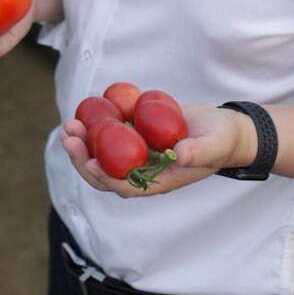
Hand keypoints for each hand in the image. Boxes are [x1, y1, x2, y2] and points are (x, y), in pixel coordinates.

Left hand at [60, 104, 251, 197]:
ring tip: (70, 124)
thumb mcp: (214, 145)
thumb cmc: (222, 140)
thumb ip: (198, 152)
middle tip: (69, 137)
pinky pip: (115, 134)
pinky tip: (88, 109)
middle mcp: (145, 170)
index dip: (106, 178)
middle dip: (84, 157)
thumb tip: (178, 155)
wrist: (224, 127)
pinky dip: (100, 124)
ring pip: (106, 153)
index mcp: (160, 180)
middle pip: (107, 171)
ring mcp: (140, 153)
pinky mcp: (140, 135)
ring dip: (86, 141)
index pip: (126, 186)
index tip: (91, 163)